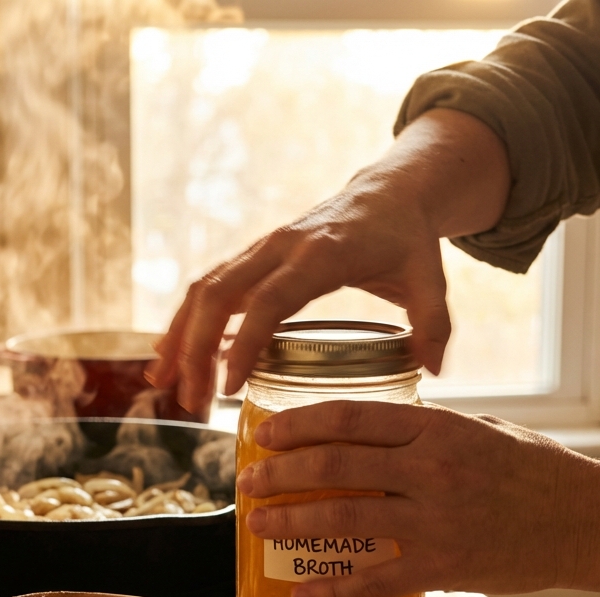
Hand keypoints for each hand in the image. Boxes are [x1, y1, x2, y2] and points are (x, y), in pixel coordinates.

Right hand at [146, 109, 510, 413]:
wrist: (388, 191)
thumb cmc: (406, 237)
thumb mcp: (430, 277)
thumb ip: (435, 323)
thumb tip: (435, 370)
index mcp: (321, 254)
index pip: (270, 299)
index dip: (244, 342)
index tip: (228, 387)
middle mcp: (281, 247)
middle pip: (220, 294)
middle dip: (196, 349)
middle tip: (191, 402)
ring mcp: (261, 250)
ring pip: (204, 290)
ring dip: (181, 337)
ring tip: (164, 385)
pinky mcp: (252, 258)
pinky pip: (208, 288)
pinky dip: (186, 321)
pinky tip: (170, 356)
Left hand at [237, 400, 599, 596]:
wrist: (592, 519)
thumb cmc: (536, 469)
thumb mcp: (481, 428)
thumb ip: (428, 428)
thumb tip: (375, 428)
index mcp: (436, 427)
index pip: (350, 417)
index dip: (300, 424)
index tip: (265, 431)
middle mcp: (431, 468)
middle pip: (336, 465)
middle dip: (281, 473)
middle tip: (246, 481)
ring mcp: (438, 518)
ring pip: (345, 518)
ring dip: (292, 521)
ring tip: (258, 524)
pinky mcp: (447, 566)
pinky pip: (377, 580)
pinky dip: (334, 590)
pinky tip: (302, 593)